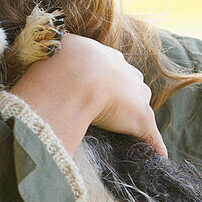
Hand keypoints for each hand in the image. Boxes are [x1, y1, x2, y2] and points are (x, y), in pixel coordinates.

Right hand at [10, 33, 167, 160]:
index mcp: (108, 57)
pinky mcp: (141, 119)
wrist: (75, 75)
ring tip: (125, 133)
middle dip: (124, 96)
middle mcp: (127, 73)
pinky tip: (156, 157)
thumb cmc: (61, 60)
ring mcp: (136, 96)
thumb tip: (45, 44)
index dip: (105, 79)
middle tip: (108, 108)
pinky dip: (153, 146)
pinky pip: (151, 136)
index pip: (113, 68)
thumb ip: (54, 47)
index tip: (95, 88)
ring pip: (141, 108)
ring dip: (135, 119)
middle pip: (133, 86)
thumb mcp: (55, 45)